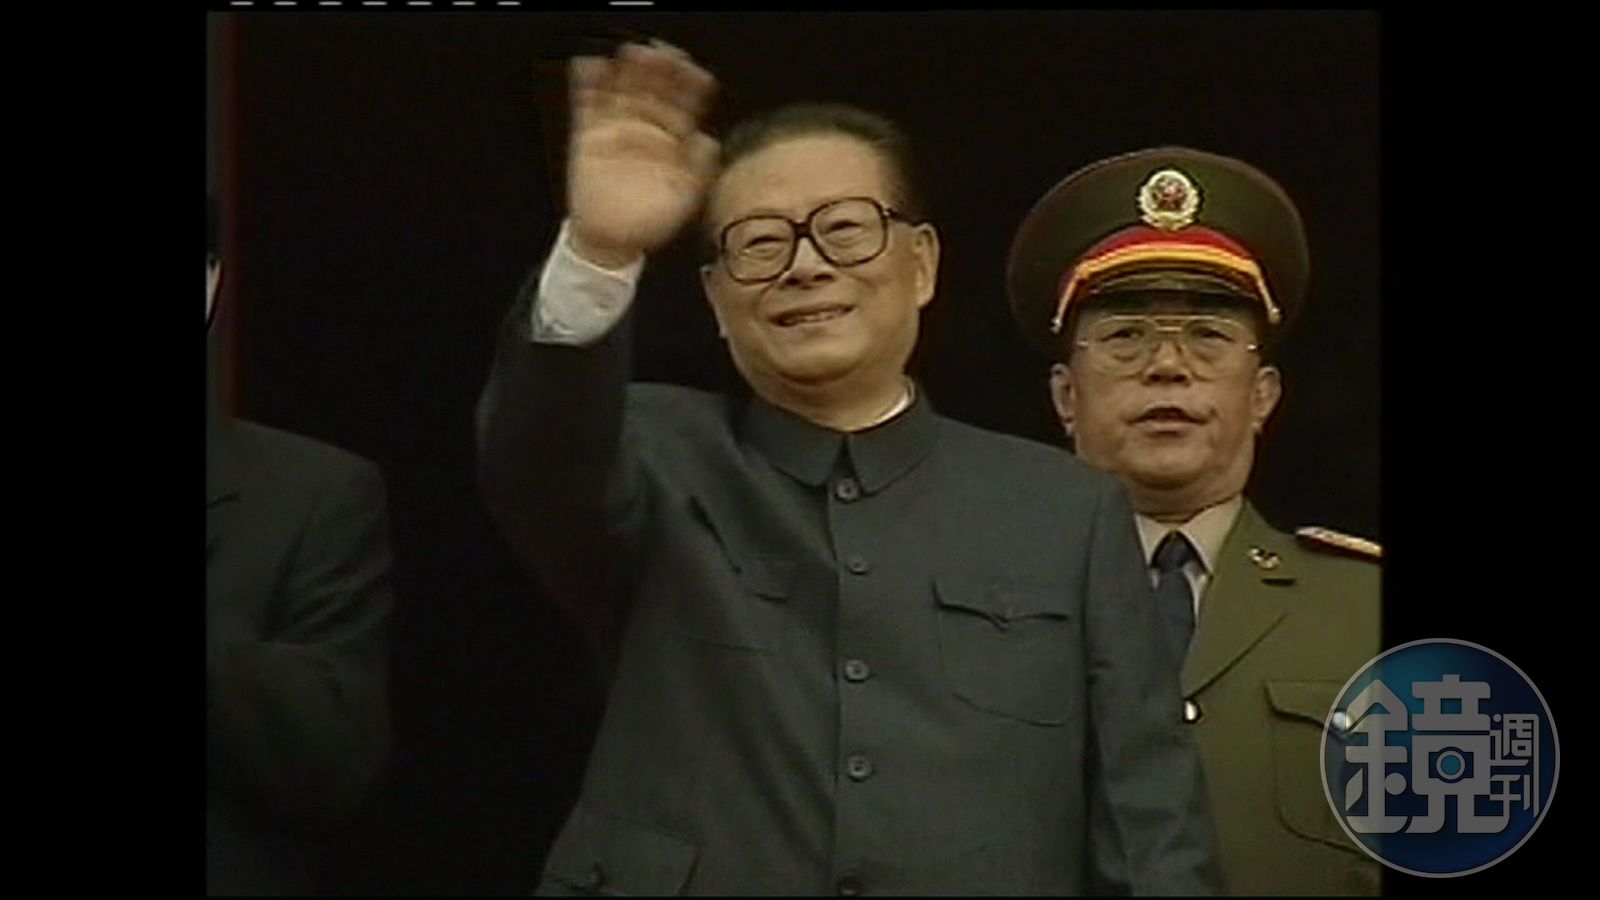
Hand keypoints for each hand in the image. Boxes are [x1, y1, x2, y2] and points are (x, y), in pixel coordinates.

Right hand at [564, 40, 719, 268]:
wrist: (611, 240)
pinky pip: (587, 103)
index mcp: (672, 141)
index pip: (684, 105)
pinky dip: (587, 83)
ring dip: (628, 70)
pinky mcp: (589, 134)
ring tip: (633, 54)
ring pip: (623, 90)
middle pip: (655, 89)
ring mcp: (617, 129)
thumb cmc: (649, 221)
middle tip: (664, 55)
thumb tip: (709, 143)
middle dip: (661, 70)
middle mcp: (645, 129)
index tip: (697, 76)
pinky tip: (591, 66)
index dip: (691, 88)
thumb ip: (699, 170)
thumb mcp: (683, 198)